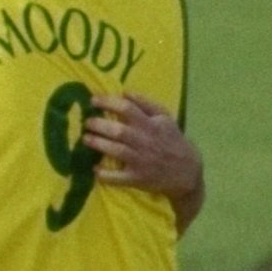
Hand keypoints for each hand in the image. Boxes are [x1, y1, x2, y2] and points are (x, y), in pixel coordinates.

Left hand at [84, 94, 201, 204]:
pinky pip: (117, 177)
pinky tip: (95, 169)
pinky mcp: (137, 178)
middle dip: (99, 125)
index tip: (93, 100)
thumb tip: (124, 92)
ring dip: (98, 144)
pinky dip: (104, 174)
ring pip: (116, 151)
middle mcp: (145, 141)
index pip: (127, 109)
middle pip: (119, 131)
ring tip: (85, 139)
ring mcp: (140, 161)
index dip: (108, 103)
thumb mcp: (165, 118)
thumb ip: (145, 104)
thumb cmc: (171, 140)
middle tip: (87, 122)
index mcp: (151, 124)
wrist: (186, 171)